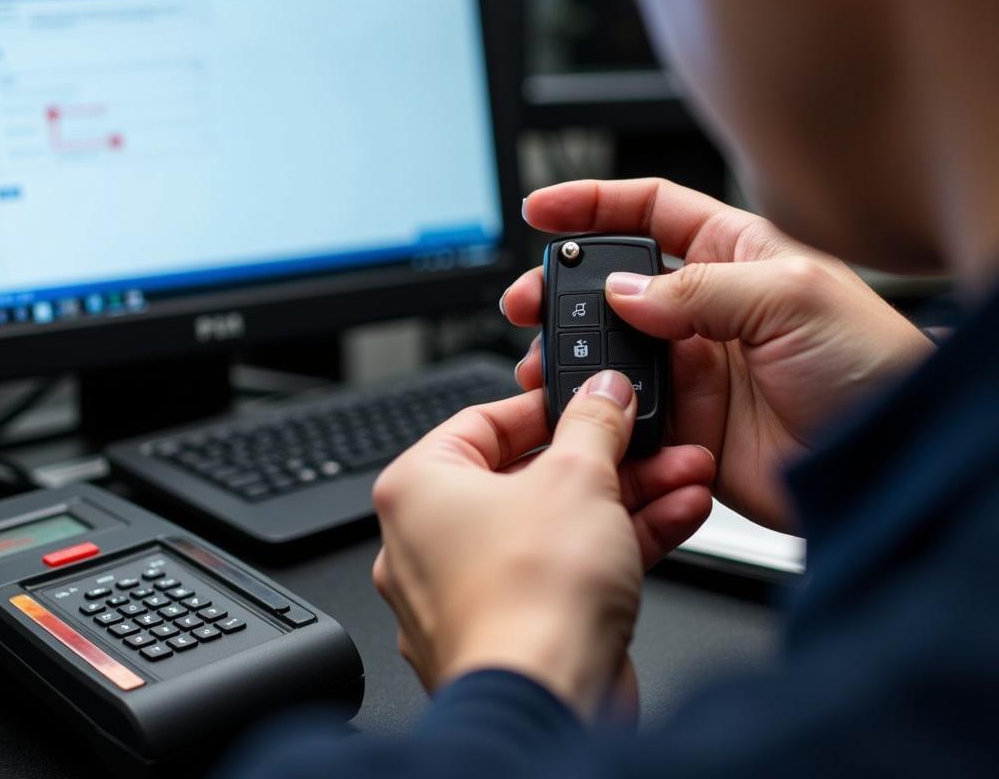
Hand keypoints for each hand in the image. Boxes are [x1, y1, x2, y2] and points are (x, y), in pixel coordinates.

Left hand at [372, 373, 714, 719]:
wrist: (547, 706)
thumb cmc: (528, 598)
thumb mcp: (577, 476)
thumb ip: (594, 423)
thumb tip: (603, 395)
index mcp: (418, 489)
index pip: (482, 422)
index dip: (545, 405)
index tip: (589, 398)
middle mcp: (434, 540)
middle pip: (530, 474)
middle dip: (607, 456)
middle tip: (647, 438)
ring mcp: (475, 590)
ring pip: (558, 522)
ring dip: (628, 495)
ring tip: (682, 474)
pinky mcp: (519, 628)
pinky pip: (569, 567)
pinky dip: (619, 541)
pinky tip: (676, 515)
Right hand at [504, 179, 934, 532]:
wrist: (892, 459)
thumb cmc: (874, 364)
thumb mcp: (792, 295)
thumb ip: (699, 288)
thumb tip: (624, 290)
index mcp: (734, 256)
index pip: (651, 212)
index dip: (593, 205)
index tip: (543, 210)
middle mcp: (708, 308)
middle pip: (614, 282)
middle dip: (563, 285)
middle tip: (528, 299)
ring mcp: (695, 367)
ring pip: (612, 349)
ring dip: (573, 351)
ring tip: (545, 360)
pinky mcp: (688, 424)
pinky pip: (627, 411)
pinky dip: (599, 410)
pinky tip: (585, 408)